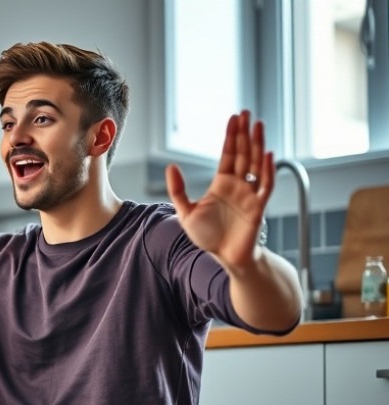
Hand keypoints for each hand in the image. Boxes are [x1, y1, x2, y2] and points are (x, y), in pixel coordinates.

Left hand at [165, 110, 274, 269]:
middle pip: (243, 154)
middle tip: (247, 112)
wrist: (223, 258)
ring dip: (257, 145)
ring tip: (258, 125)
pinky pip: (265, 186)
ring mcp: (250, 195)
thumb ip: (178, 190)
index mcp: (222, 184)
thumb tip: (171, 166)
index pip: (229, 154)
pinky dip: (267, 171)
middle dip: (245, 134)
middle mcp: (238, 186)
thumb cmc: (207, 237)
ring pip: (256, 164)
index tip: (233, 118)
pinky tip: (267, 154)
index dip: (231, 137)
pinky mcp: (258, 208)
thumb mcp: (185, 212)